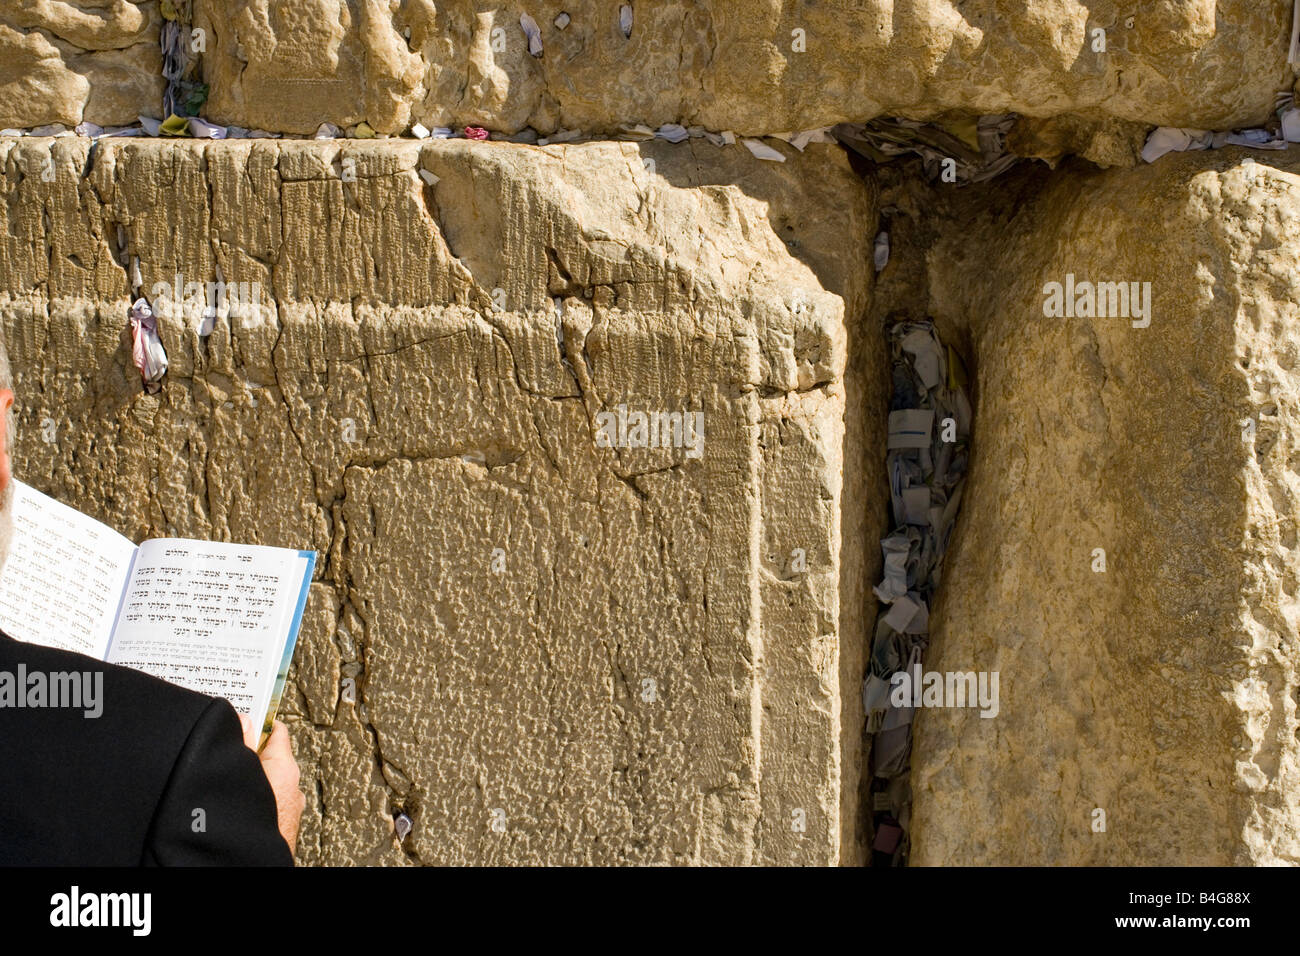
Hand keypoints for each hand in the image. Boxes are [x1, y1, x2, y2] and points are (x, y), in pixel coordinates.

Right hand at [240, 715, 304, 853]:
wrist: (252, 860)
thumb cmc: (248, 821)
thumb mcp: (239, 773)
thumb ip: (242, 744)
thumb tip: (245, 719)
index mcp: (285, 767)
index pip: (277, 731)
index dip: (260, 721)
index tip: (245, 716)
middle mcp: (293, 785)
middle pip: (272, 755)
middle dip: (252, 751)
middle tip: (228, 748)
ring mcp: (292, 805)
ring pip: (271, 780)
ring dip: (254, 777)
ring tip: (230, 778)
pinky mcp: (286, 823)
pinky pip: (271, 799)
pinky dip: (258, 796)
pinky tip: (240, 801)